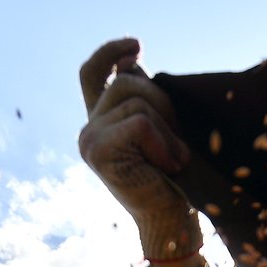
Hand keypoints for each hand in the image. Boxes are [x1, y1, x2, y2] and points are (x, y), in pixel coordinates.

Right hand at [78, 38, 202, 262]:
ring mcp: (89, 138)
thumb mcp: (162, 127)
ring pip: (137, 101)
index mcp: (102, 121)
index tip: (138, 46)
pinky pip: (140, 122)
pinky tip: (169, 165)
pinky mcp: (97, 149)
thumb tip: (134, 60)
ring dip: (168, 129)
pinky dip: (163, 141)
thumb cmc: (175, 177)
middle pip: (128, 81)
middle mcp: (89, 128)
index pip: (92, 73)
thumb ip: (144, 96)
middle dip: (163, 103)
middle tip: (177, 143)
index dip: (110, 51)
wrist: (171, 220)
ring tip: (173, 160)